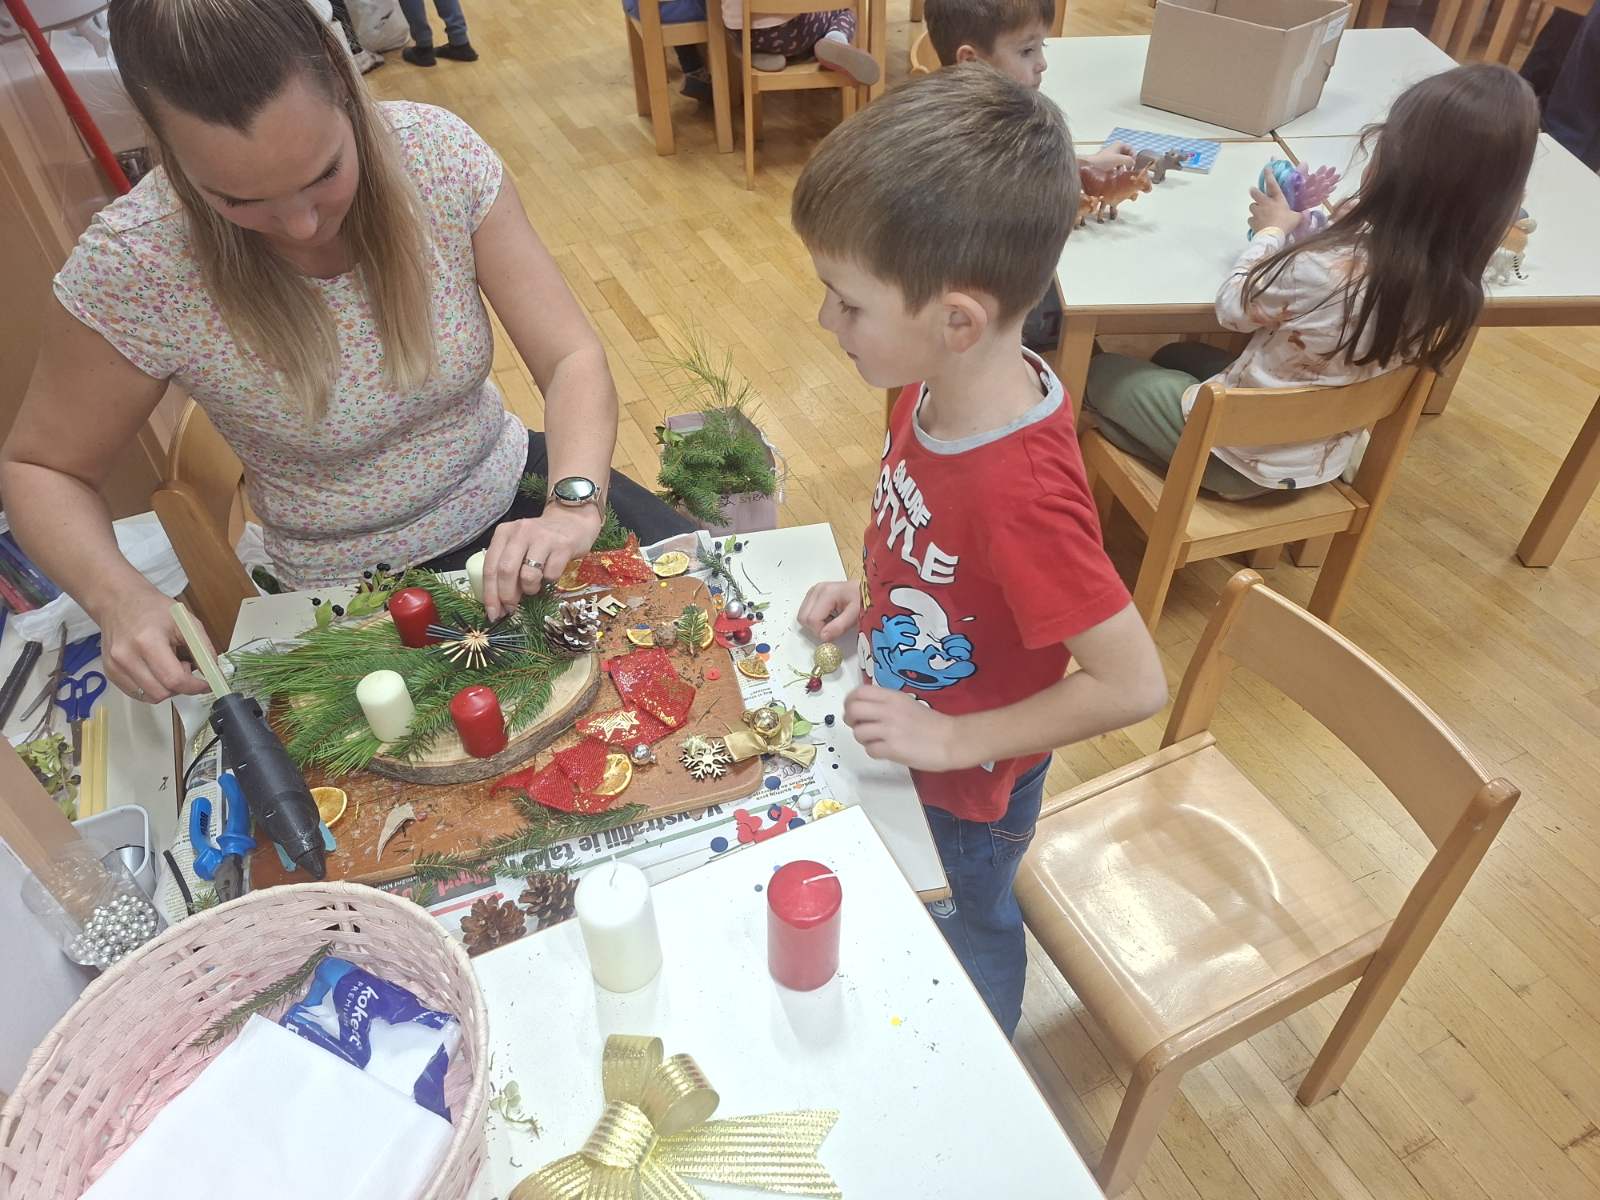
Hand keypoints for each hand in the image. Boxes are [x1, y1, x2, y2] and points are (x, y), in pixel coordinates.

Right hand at [98, 584, 211, 702]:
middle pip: (162, 692)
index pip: (174, 679)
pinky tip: (156, 671)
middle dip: (181, 687)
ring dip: (167, 689)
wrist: (118, 601)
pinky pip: (137, 693)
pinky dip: (153, 688)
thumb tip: (214, 671)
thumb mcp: (186, 621)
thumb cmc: (153, 609)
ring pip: (150, 697)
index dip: (195, 686)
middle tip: (185, 667)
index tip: (206, 684)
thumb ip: (203, 647)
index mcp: (148, 641)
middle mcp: (127, 657)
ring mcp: (115, 666)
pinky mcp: (110, 672)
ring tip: (169, 667)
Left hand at [482, 504, 602, 619]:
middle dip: (506, 596)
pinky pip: (551, 575)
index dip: (490, 594)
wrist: (572, 521)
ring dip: (529, 589)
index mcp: (504, 533)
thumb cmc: (541, 540)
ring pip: (527, 575)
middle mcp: (520, 532)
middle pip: (505, 571)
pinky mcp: (563, 546)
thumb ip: (507, 569)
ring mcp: (542, 538)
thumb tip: (500, 604)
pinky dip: (549, 581)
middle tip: (511, 608)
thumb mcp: (518, 547)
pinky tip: (550, 574)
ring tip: (534, 587)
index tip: (492, 613)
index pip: (490, 567)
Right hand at [797, 580, 860, 641]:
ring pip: (803, 616)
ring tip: (832, 620)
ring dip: (815, 624)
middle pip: (803, 618)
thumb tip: (823, 637)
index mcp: (826, 593)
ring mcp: (813, 592)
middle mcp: (816, 590)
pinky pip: (807, 612)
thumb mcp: (855, 615)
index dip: (821, 631)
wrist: (863, 590)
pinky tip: (828, 616)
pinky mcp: (813, 595)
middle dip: (816, 628)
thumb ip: (839, 627)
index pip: (812, 619)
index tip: (834, 633)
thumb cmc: (862, 600)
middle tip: (833, 627)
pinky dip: (816, 619)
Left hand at [842, 686, 956, 770]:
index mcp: (892, 697)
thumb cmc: (930, 723)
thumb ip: (885, 703)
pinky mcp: (893, 749)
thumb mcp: (906, 703)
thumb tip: (863, 708)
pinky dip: (874, 752)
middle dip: (850, 720)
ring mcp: (890, 730)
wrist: (951, 740)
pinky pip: (870, 750)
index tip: (853, 709)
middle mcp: (888, 710)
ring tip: (875, 740)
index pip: (859, 692)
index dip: (850, 701)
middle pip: (853, 710)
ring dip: (863, 738)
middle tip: (858, 726)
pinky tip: (884, 750)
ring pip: (858, 732)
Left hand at [1086, 142, 1135, 170]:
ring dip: (1123, 168)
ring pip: (1122, 162)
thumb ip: (1129, 160)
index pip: (1131, 149)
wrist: (1090, 165)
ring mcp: (1112, 156)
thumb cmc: (1104, 161)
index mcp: (1119, 145)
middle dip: (1128, 164)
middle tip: (1129, 171)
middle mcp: (1116, 149)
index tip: (1134, 165)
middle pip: (1127, 156)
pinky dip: (1118, 170)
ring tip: (1121, 174)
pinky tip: (1116, 175)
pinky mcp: (1108, 163)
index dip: (1134, 157)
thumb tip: (1133, 164)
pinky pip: (1116, 166)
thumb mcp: (1119, 159)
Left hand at [1248, 172, 1301, 236]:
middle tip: (1253, 190)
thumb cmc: (1286, 224)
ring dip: (1255, 208)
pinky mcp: (1252, 221)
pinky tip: (1258, 224)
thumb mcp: (1296, 218)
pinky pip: (1251, 219)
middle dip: (1254, 191)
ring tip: (1259, 212)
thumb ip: (1300, 215)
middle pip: (1256, 193)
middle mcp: (1266, 203)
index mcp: (1277, 200)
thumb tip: (1306, 214)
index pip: (1273, 185)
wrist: (1273, 236)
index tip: (1267, 168)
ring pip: (1252, 206)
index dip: (1270, 175)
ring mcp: (1257, 212)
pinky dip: (1253, 221)